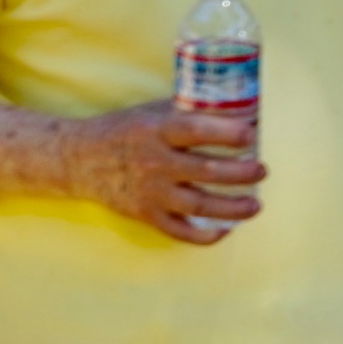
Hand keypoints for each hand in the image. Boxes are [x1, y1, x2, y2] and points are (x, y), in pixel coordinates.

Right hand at [57, 100, 266, 242]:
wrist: (80, 160)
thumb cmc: (126, 130)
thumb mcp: (154, 111)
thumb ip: (190, 110)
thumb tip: (239, 107)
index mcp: (157, 130)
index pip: (196, 130)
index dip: (227, 132)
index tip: (252, 134)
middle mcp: (154, 162)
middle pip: (206, 171)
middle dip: (241, 173)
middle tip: (262, 170)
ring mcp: (150, 191)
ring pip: (198, 205)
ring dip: (232, 208)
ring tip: (255, 205)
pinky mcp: (145, 214)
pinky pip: (178, 231)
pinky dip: (204, 236)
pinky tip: (225, 229)